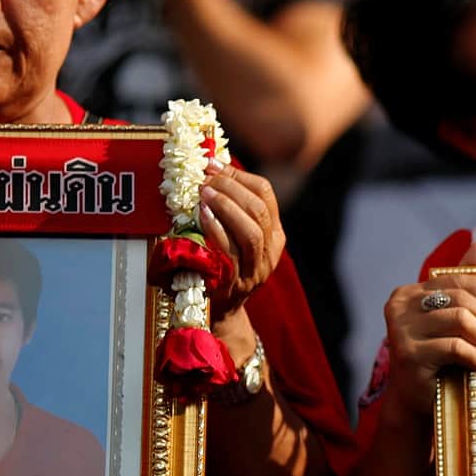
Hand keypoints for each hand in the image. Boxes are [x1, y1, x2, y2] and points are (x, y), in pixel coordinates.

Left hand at [198, 162, 283, 320]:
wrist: (218, 310)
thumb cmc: (220, 263)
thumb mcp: (233, 235)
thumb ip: (229, 208)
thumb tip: (208, 166)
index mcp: (274, 233)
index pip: (265, 194)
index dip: (238, 175)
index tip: (212, 164)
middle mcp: (271, 251)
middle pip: (259, 210)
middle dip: (230, 188)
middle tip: (204, 178)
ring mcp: (256, 269)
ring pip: (251, 231)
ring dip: (226, 206)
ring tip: (204, 192)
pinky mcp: (237, 282)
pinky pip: (230, 252)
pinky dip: (216, 230)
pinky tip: (201, 215)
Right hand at [380, 236, 475, 426]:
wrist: (417, 400)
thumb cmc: (439, 358)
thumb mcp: (455, 320)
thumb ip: (468, 285)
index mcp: (410, 294)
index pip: (456, 281)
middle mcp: (400, 307)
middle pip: (460, 300)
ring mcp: (401, 330)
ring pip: (460, 321)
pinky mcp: (408, 354)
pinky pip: (455, 347)